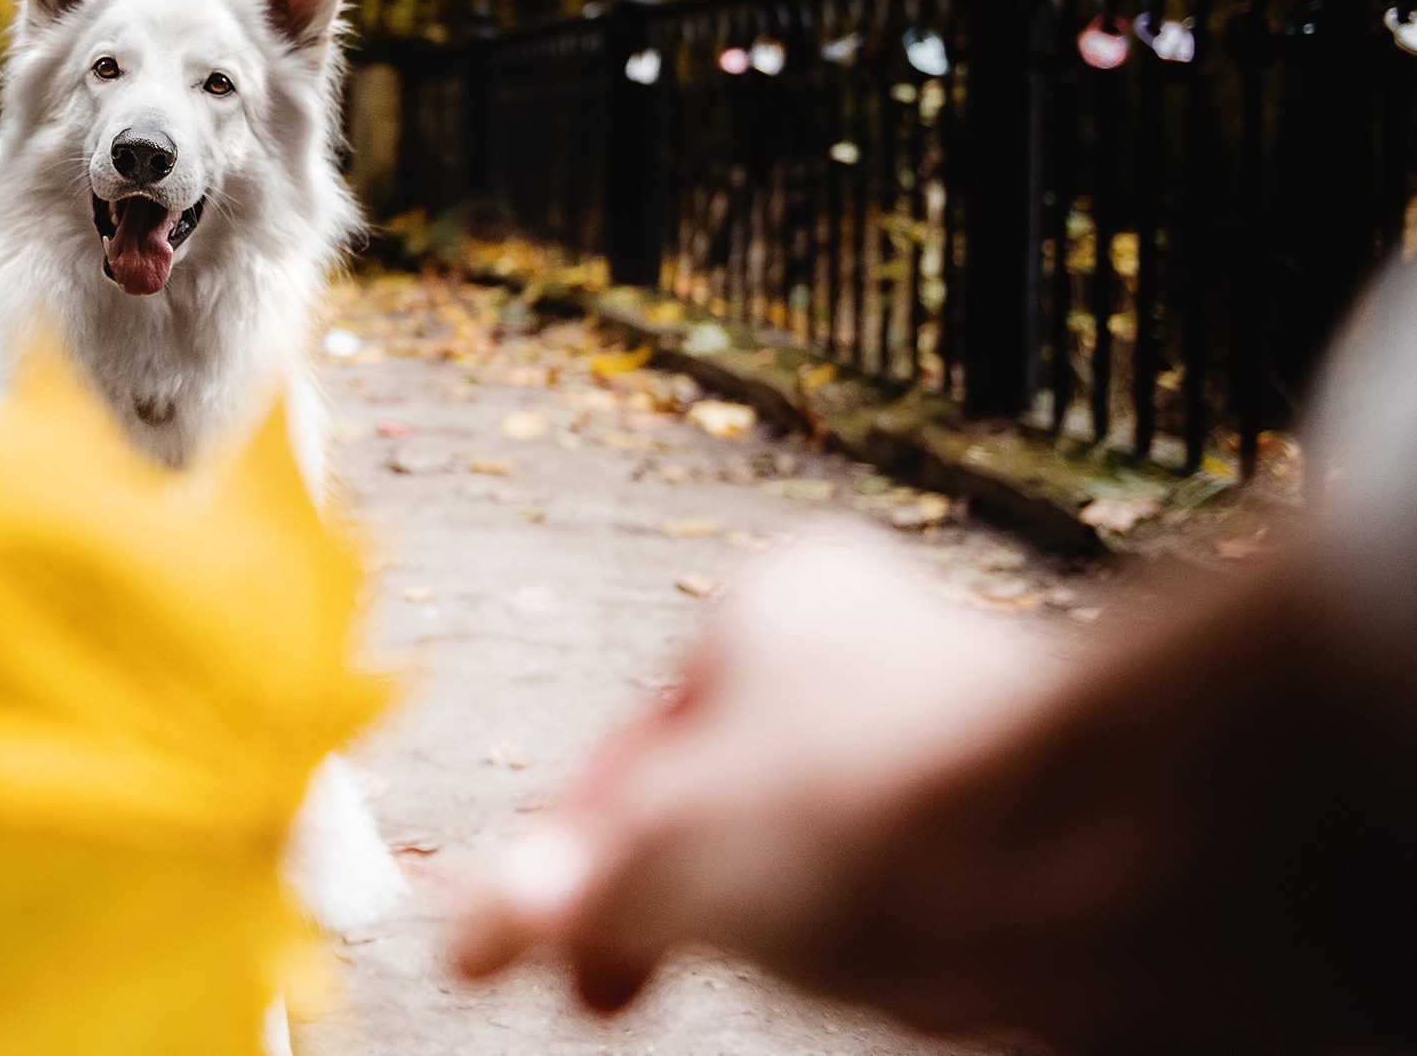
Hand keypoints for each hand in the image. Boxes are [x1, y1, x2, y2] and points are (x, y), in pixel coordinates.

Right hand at [450, 536, 1416, 1053]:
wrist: (1117, 866)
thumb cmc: (876, 812)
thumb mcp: (666, 857)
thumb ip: (564, 894)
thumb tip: (481, 930)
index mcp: (775, 606)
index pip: (635, 747)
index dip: (564, 859)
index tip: (516, 954)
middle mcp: (878, 655)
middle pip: (733, 800)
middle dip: (672, 901)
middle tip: (612, 993)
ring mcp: (965, 741)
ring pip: (830, 856)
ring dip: (778, 930)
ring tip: (770, 985)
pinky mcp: (1047, 835)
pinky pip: (928, 903)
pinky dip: (885, 951)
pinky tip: (893, 989)